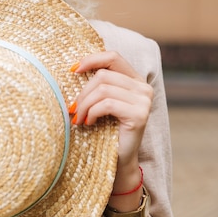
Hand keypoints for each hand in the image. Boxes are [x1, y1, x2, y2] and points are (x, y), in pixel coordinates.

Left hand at [70, 51, 152, 179]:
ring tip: (78, 118)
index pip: (113, 57)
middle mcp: (143, 87)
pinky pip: (107, 104)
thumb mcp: (101, 100)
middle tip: (73, 109)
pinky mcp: (139, 114)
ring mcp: (144, 100)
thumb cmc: (105, 128)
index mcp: (135, 79)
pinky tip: (88, 122)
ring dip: (84, 105)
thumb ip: (97, 83)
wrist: (118, 159)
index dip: (91, 59)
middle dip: (83, 92)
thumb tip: (74, 66)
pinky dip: (92, 113)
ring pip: (103, 89)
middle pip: (103, 75)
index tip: (73, 70)